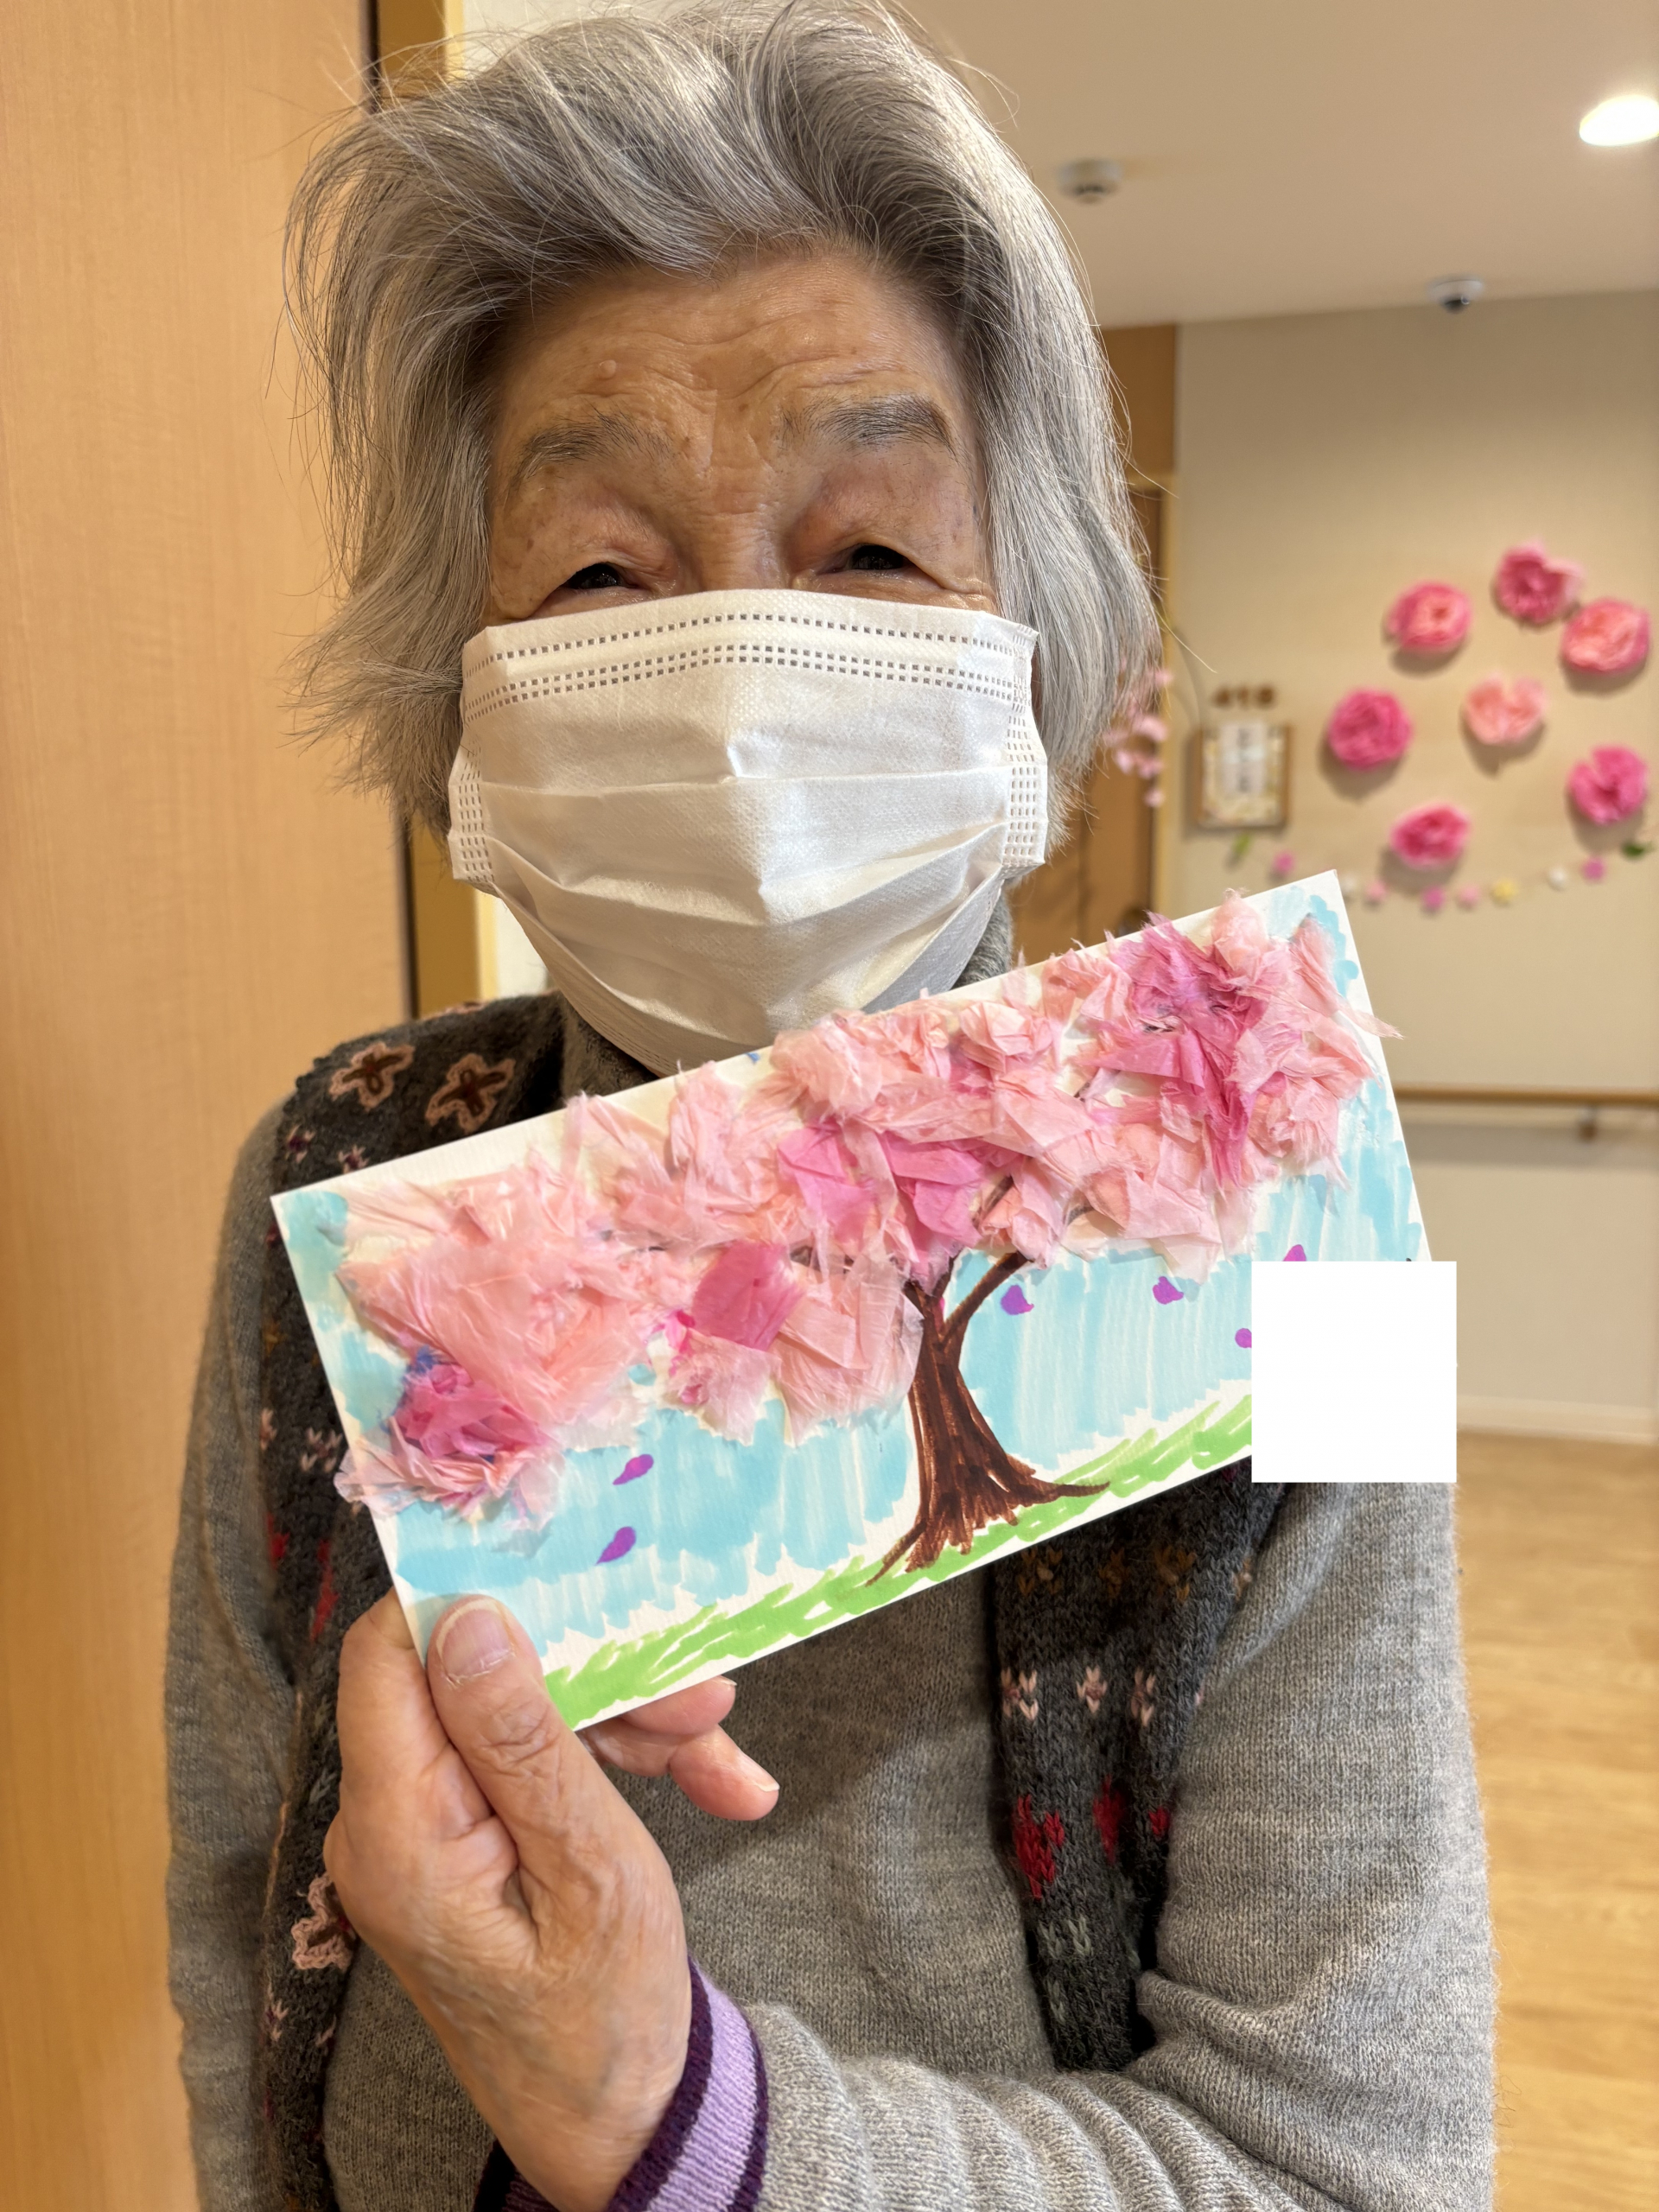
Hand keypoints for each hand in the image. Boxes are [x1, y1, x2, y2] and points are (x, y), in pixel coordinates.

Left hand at [326, 1593, 777, 2211]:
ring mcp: (431, 1829)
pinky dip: (621, 1764)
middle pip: (476, 1680)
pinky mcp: (469, 1838)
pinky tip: (716, 1785)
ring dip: (630, 1722)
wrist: (621, 2123)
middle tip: (703, 1692)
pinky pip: (535, 1763)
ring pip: (524, 1715)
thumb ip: (525, 1741)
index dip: (467, 1597)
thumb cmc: (605, 2020)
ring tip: (724, 1756)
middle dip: (597, 1672)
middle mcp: (392, 1821)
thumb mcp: (589, 1871)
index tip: (567, 1572)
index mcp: (398, 1831)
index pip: (388, 1657)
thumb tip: (466, 1620)